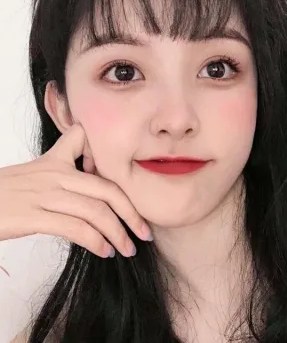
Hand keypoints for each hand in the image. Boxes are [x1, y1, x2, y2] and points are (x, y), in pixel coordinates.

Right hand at [0, 123, 151, 258]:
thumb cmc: (6, 191)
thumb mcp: (38, 170)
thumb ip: (65, 164)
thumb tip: (92, 181)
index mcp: (58, 162)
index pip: (103, 171)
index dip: (124, 188)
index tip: (137, 208)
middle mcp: (56, 175)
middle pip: (108, 191)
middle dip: (132, 214)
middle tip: (144, 233)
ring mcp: (45, 194)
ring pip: (96, 212)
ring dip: (118, 233)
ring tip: (127, 248)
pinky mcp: (33, 215)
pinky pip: (76, 228)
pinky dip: (96, 241)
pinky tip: (104, 252)